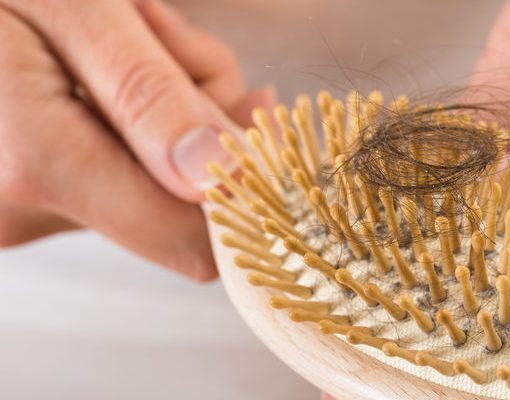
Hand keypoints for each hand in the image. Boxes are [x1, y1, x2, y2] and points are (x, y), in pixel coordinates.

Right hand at [0, 0, 273, 279]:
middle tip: (159, 33)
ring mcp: (16, 211)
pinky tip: (90, 60)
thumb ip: (150, 96)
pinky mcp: (18, 198)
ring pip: (148, 178)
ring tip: (120, 30)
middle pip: (179, 198)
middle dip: (196, 114)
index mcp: (41, 166)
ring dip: (163, 104)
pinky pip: (109, 169)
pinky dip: (125, 116)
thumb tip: (223, 175)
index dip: (246, 188)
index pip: (193, 239)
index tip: (260, 116)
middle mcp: (23, 212)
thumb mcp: (75, 7)